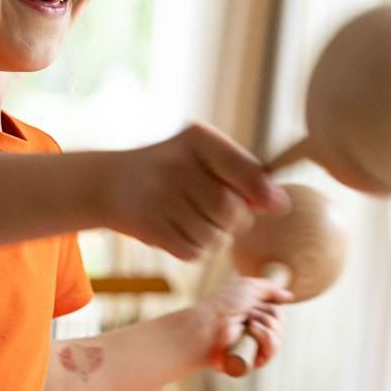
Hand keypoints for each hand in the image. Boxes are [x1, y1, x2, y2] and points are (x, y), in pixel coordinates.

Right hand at [103, 123, 288, 261]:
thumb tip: (280, 204)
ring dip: (214, 237)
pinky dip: (195, 250)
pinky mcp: (150, 227)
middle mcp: (177, 165)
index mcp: (197, 138)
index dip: (263, 193)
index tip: (276, 206)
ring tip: (195, 222)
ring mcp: (160, 197)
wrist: (110, 183)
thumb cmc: (172, 171)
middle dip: (236, 220)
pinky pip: (194, 252)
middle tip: (222, 216)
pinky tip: (181, 233)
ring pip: (214, 236)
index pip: (244, 170)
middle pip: (231, 210)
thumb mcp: (204, 158)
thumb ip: (243, 174)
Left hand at [185, 277, 290, 376]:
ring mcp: (255, 349)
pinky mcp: (252, 362)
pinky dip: (267, 338)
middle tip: (248, 313)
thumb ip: (270, 289)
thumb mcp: (249, 287)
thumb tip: (289, 296)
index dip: (273, 308)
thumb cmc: (224, 304)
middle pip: (282, 325)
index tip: (255, 303)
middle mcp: (258, 335)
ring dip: (267, 324)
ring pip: (279, 337)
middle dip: (269, 314)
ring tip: (248, 322)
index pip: (280, 316)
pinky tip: (253, 331)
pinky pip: (273, 351)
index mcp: (257, 319)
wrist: (207, 323)